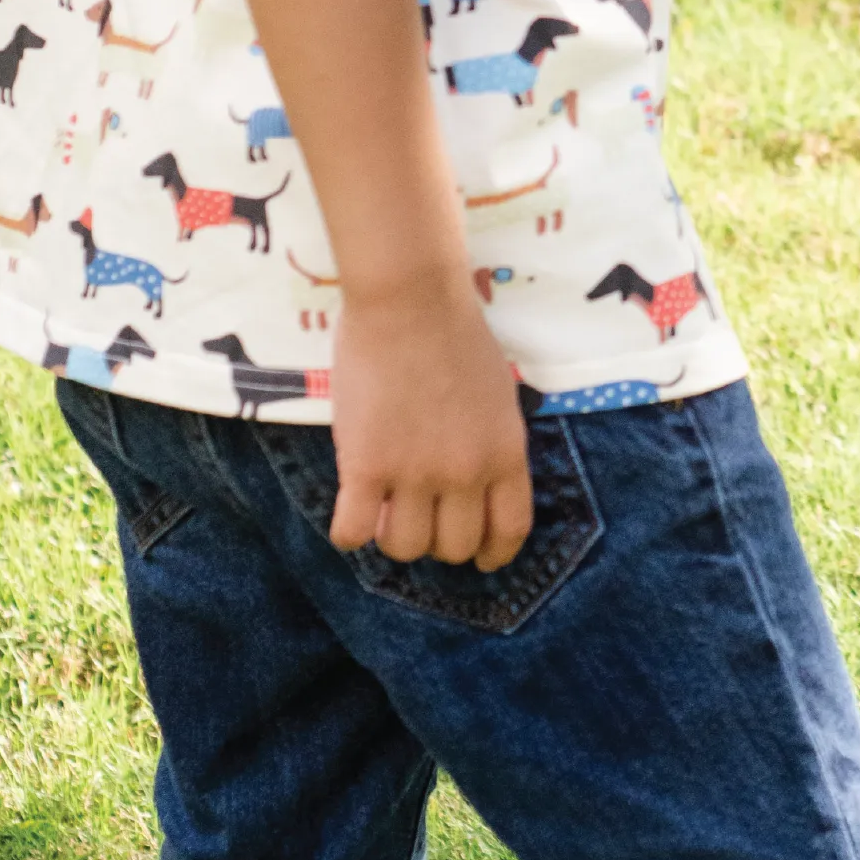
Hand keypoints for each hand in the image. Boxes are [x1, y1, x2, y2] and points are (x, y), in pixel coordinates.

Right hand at [328, 271, 532, 568]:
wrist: (410, 299)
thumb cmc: (456, 334)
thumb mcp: (499, 395)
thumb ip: (493, 445)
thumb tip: (479, 487)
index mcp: (505, 453)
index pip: (510, 530)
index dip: (495, 554)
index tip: (482, 560)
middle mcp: (465, 472)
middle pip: (455, 547)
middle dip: (439, 542)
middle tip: (422, 519)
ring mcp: (414, 473)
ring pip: (405, 548)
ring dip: (394, 537)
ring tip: (385, 510)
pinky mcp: (365, 467)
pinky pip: (353, 532)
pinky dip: (350, 532)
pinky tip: (351, 511)